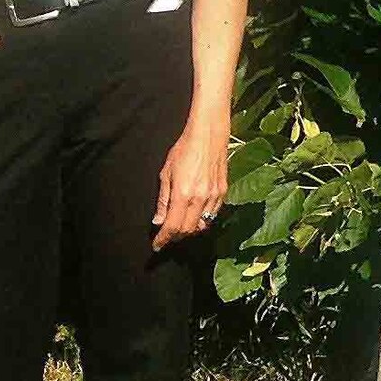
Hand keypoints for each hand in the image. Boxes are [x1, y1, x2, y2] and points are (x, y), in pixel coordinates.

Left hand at [153, 113, 229, 250]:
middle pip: (187, 230)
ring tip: (180, 227)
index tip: (157, 245)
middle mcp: (200, 198)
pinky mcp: (223, 192)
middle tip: (166, 236)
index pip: (172, 226)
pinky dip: (202, 220)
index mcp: (183, 193)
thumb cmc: (184, 150)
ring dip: (189, 230)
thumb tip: (158, 221)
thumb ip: (163, 200)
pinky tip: (195, 215)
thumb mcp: (166, 173)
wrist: (208, 136)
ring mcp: (214, 196)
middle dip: (175, 236)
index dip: (163, 239)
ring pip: (202, 225)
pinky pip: (212, 215)